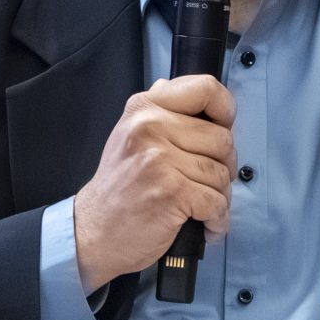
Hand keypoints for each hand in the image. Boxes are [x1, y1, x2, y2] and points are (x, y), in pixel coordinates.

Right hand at [72, 75, 235, 291]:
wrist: (94, 231)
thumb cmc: (117, 190)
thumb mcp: (128, 137)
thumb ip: (158, 112)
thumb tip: (179, 89)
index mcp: (144, 108)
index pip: (205, 88)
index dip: (225, 109)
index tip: (224, 127)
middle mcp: (150, 127)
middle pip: (222, 139)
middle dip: (224, 166)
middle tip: (207, 181)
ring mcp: (160, 159)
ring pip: (222, 173)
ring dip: (219, 196)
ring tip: (200, 206)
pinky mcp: (171, 191)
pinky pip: (217, 202)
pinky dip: (217, 219)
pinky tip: (205, 223)